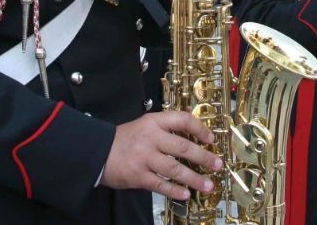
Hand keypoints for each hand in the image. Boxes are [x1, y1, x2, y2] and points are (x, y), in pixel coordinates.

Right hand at [101, 111, 222, 200]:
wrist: (98, 151)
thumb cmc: (126, 138)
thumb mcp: (145, 125)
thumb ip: (166, 130)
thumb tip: (193, 139)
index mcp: (154, 122)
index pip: (182, 120)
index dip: (200, 129)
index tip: (211, 139)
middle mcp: (151, 138)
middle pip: (183, 147)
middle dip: (204, 157)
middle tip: (218, 165)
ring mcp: (144, 158)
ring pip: (175, 169)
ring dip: (194, 178)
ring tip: (208, 185)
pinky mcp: (138, 176)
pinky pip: (161, 184)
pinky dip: (175, 191)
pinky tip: (186, 195)